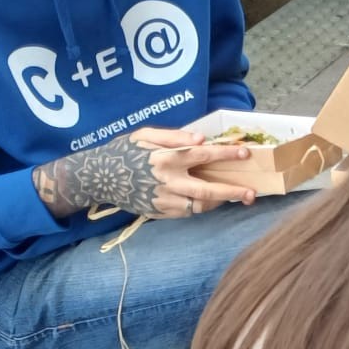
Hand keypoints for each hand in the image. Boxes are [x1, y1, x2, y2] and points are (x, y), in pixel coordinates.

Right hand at [31, 126, 257, 220]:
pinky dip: (201, 206)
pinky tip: (211, 199)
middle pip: (207, 191)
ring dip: (220, 202)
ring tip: (235, 195)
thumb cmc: (123, 151)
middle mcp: (167, 182)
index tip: (244, 153)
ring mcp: (164, 201)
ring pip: (200, 206)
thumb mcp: (144, 135)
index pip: (202, 156)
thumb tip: (201, 139)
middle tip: (251, 193)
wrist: (97, 178)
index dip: (225, 154)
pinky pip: (187, 212)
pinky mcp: (160, 213)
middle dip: (232, 192)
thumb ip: (173, 136)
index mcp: (165, 159)